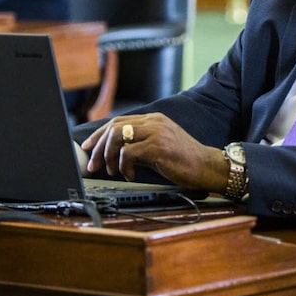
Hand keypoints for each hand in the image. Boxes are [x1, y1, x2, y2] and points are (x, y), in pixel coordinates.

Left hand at [81, 112, 227, 191]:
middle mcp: (153, 122)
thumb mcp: (159, 147)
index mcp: (153, 120)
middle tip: (93, 165)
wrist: (206, 166)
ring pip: (117, 137)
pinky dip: (123, 167)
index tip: (88, 147)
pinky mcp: (158, 146)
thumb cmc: (184, 160)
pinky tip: (130, 175)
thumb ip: (140, 144)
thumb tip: (115, 153)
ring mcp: (156, 132)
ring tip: (111, 171)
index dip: (99, 134)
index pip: (118, 121)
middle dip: (98, 147)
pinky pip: (128, 154)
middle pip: (113, 128)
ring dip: (108, 157)